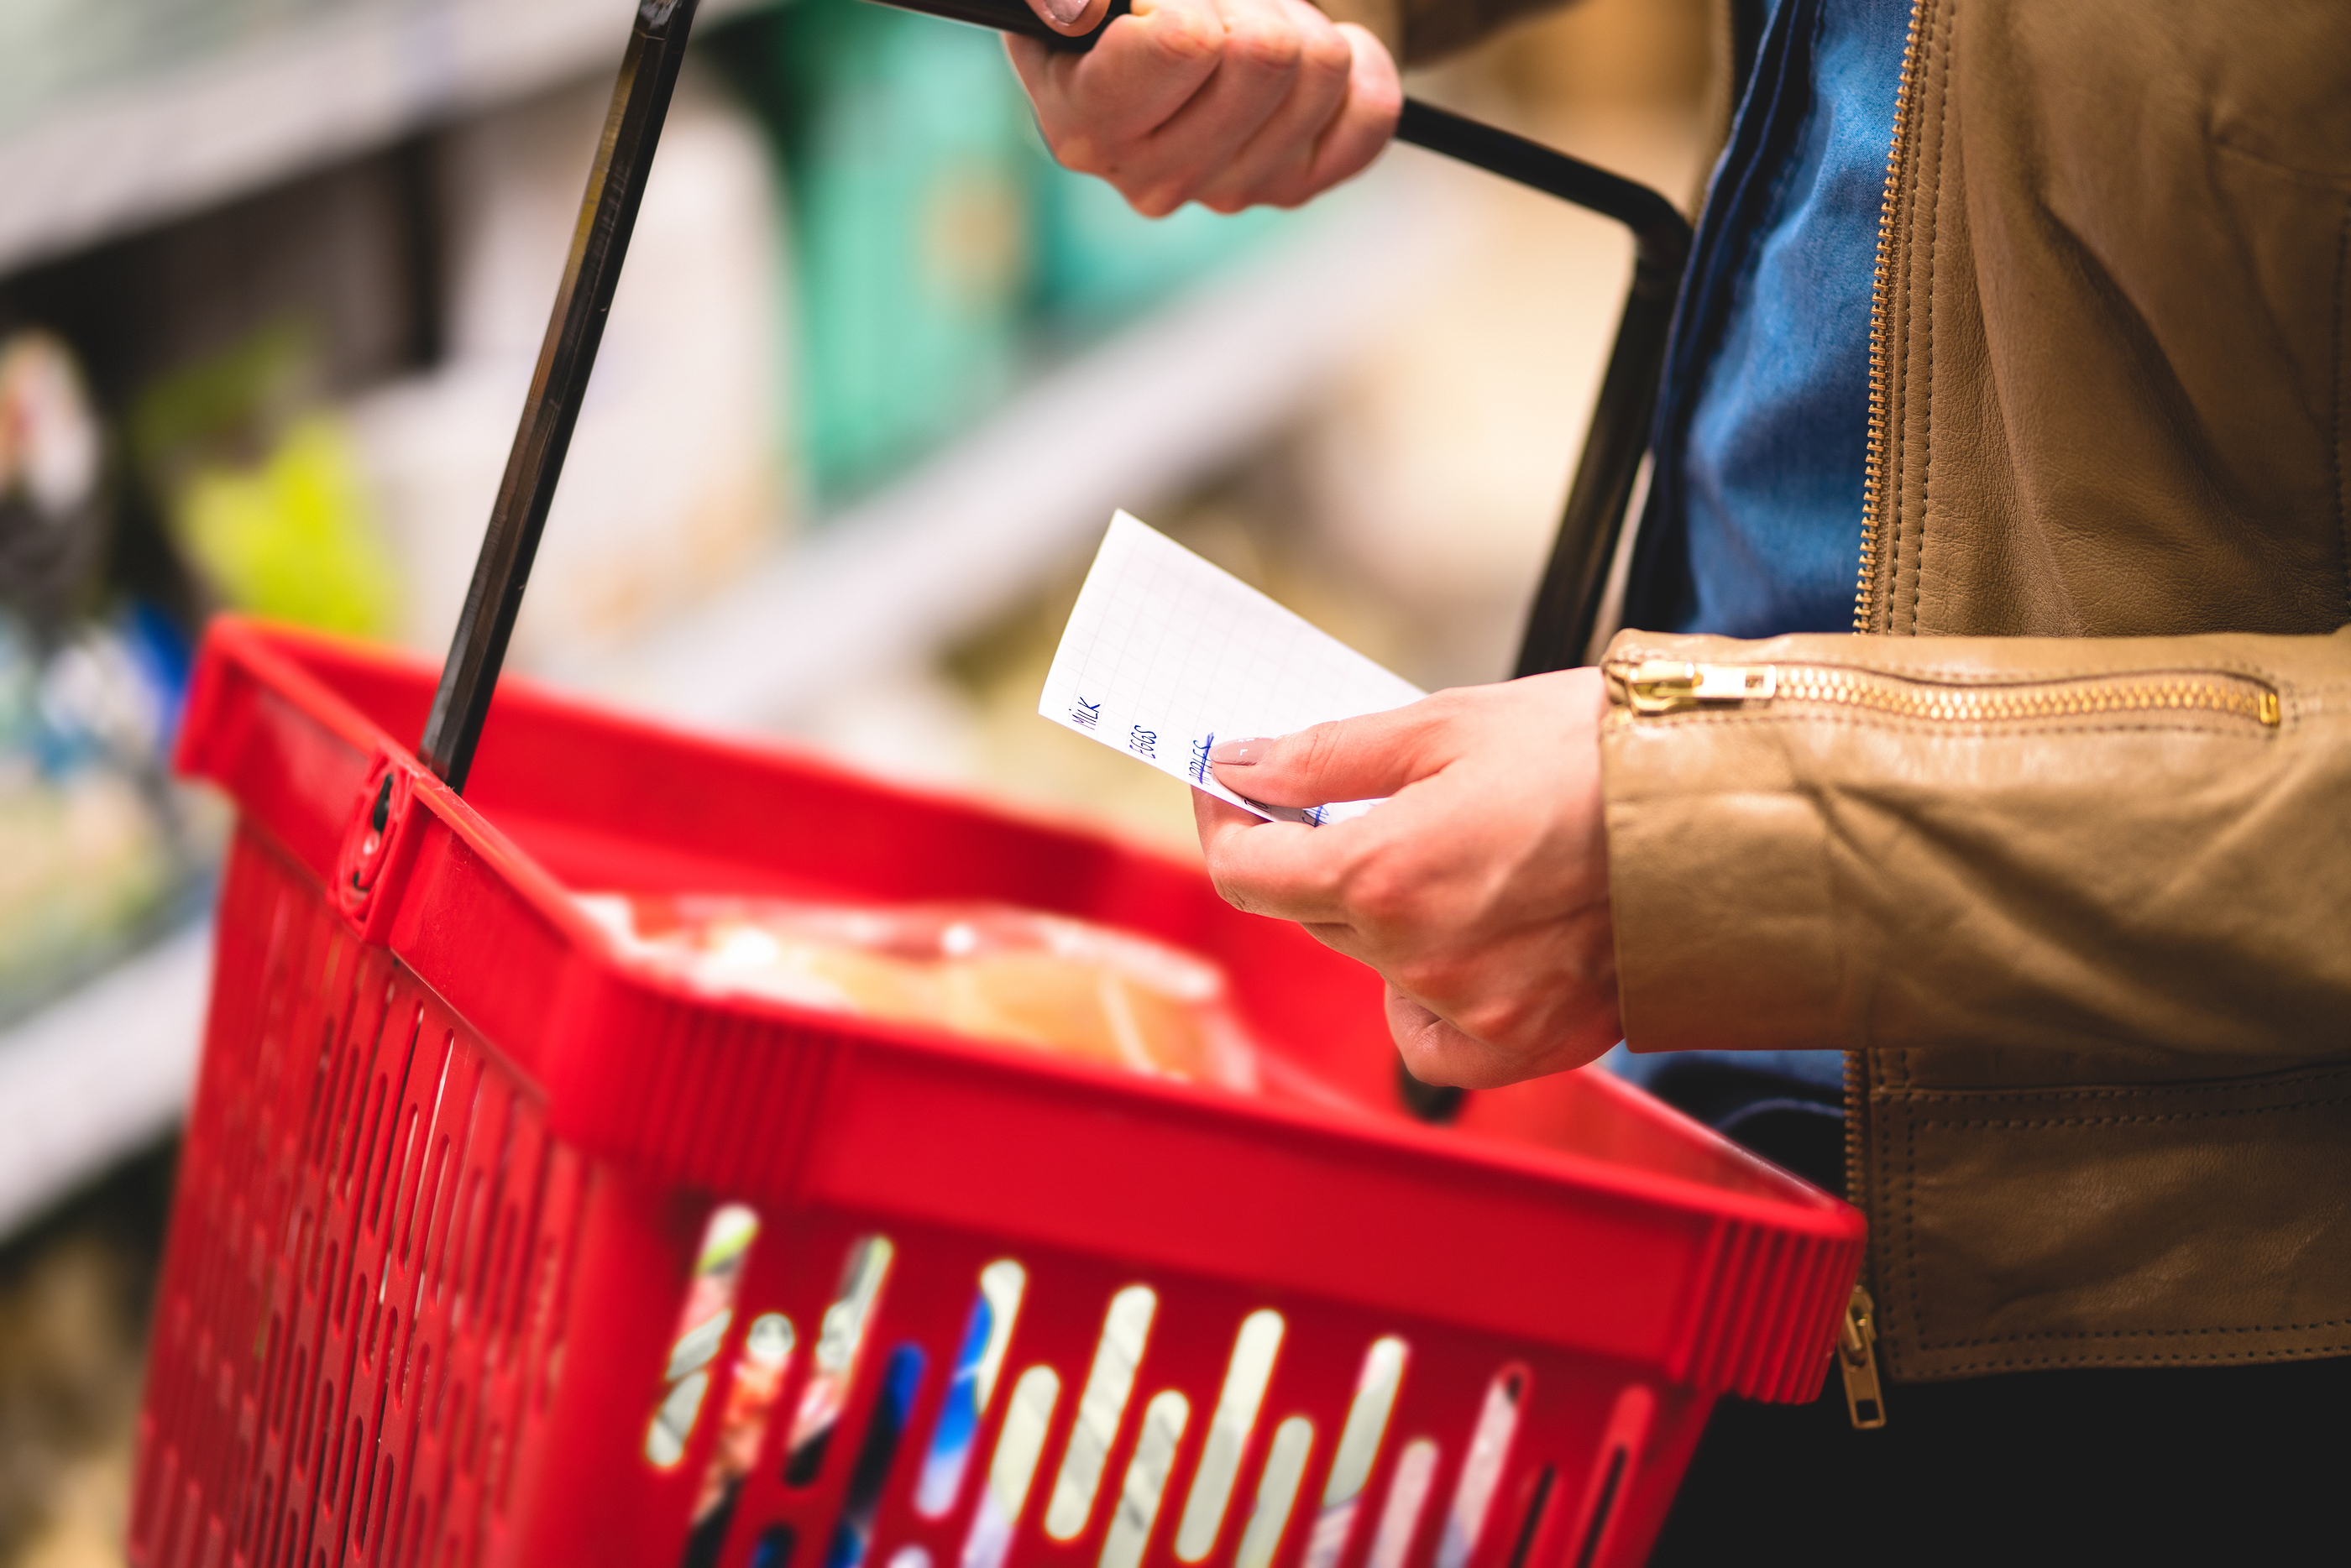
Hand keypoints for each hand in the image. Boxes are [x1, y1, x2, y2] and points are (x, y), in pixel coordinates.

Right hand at [1012, 0, 1401, 214]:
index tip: (1172, 2)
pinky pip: (1371, 112)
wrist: (1157, 32)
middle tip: (1225, 5)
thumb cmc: (1121, 6)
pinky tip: (1312, 60)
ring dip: (1299, 21)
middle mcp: (1152, 178)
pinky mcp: (1292, 190)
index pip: (1187, 42)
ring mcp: (1227, 191)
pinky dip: (1359, 64)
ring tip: (1254, 23)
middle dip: (1253, 1)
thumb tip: (1087, 11)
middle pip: (1267, 52)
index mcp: (1087, 123)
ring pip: (1323, 70)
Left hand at [1194, 670, 1620, 1088]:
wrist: (1730, 809)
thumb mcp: (1445, 723)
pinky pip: (1432, 1040)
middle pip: (1309, 915)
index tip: (1232, 788)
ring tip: (1453, 856)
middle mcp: (1418, 959)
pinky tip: (1463, 944)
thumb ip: (1324, 757)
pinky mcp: (1530, 1044)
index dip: (1225, 823)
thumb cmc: (1597, 751)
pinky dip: (1427, 999)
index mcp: (1384, 874)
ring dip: (1382, 916)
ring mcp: (1474, 1012)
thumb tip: (1239, 767)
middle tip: (1358, 801)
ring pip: (1374, 967)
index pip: (1247, 872)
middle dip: (1313, 856)